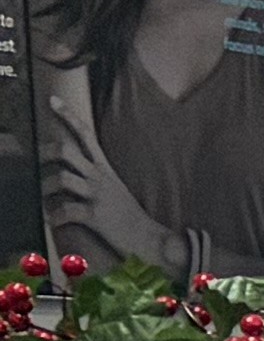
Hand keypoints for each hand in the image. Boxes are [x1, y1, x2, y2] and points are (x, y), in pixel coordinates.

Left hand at [37, 105, 160, 271]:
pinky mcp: (96, 216)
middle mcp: (100, 178)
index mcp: (104, 169)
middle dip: (44, 153)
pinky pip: (66, 211)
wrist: (150, 240)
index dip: (68, 116)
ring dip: (43, 187)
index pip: (86, 134)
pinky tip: (52, 222)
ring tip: (41, 198)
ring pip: (60, 178)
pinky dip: (53, 216)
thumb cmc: (128, 216)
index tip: (52, 100)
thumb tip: (68, 171)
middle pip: (65, 151)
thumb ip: (94, 177)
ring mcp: (98, 196)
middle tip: (36, 162)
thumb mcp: (114, 189)